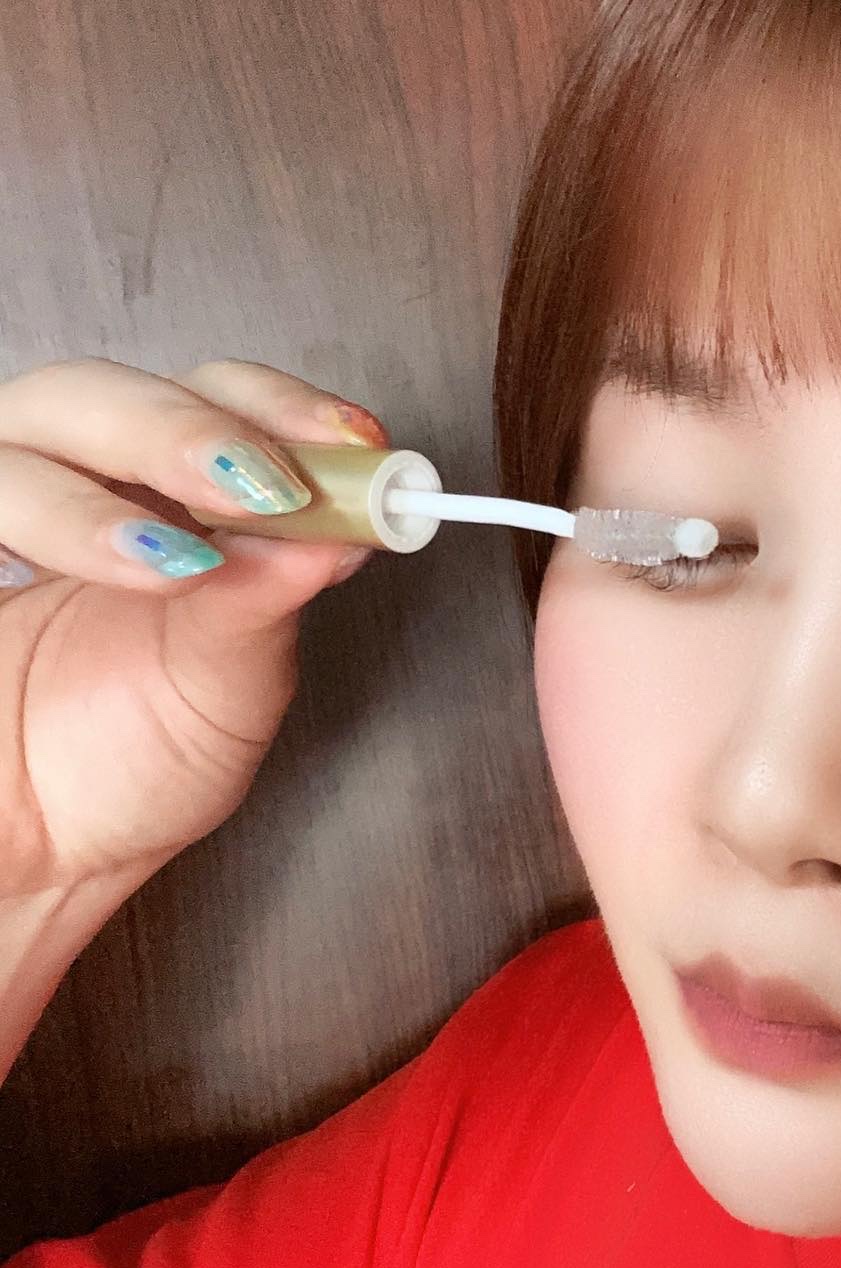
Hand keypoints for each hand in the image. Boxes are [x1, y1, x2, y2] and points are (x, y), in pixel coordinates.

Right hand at [0, 357, 385, 898]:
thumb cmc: (139, 764)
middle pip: (115, 389)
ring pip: (36, 417)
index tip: (351, 442)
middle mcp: (84, 487)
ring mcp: (7, 510)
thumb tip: (345, 525)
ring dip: (128, 467)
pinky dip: (53, 509)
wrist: (44, 850)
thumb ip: (271, 597)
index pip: (214, 397)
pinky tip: (126, 561)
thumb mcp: (232, 681)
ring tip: (190, 560)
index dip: (279, 405)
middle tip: (269, 486)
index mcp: (169, 502)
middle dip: (198, 427)